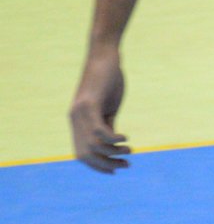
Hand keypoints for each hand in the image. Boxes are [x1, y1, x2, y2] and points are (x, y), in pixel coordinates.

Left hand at [70, 43, 129, 173]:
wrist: (104, 54)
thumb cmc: (109, 79)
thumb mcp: (108, 106)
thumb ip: (108, 124)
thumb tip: (112, 145)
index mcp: (78, 121)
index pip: (82, 153)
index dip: (96, 166)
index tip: (115, 169)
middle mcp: (75, 119)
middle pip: (86, 154)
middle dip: (105, 165)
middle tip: (125, 165)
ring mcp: (80, 112)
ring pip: (93, 145)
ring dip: (113, 153)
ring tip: (129, 150)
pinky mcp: (90, 103)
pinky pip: (99, 131)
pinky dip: (112, 139)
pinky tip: (125, 138)